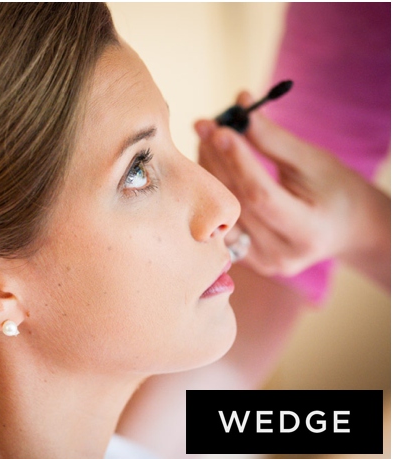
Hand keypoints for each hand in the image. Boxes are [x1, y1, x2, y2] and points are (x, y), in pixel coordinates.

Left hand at [195, 92, 389, 285]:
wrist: (346, 228)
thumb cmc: (333, 189)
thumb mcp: (313, 161)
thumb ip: (273, 139)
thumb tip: (240, 103)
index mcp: (308, 231)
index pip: (262, 196)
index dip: (239, 162)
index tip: (220, 129)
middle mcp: (282, 254)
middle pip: (236, 202)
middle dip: (217, 160)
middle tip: (204, 125)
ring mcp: (261, 262)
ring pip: (222, 212)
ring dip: (208, 174)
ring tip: (206, 141)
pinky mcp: (247, 261)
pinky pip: (220, 223)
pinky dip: (212, 193)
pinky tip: (207, 167)